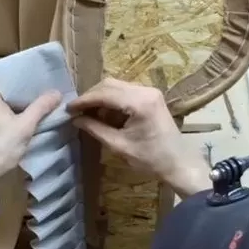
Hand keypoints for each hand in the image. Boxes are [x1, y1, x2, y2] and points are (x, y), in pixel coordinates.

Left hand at [0, 85, 60, 194]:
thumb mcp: (25, 126)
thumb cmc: (1, 147)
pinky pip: (8, 112)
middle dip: (30, 91)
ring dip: (26, 103)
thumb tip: (57, 92)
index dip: (29, 77)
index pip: (11, 77)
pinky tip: (34, 116)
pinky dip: (20, 113)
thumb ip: (41, 107)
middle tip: (52, 89)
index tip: (47, 77)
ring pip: (10, 102)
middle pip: (12, 90)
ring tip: (47, 101)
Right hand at [67, 78, 205, 197]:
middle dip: (91, 97)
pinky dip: (113, 101)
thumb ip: (95, 129)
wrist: (180, 163)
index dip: (83, 100)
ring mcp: (150, 92)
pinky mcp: (152, 97)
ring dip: (101, 98)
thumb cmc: (151, 159)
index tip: (68, 109)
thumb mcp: (119, 146)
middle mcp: (145, 91)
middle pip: (109, 85)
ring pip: (117, 87)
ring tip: (88, 114)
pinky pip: (126, 92)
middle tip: (76, 112)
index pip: (104, 93)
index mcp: (139, 102)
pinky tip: (104, 115)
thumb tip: (75, 119)